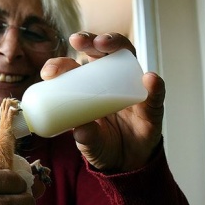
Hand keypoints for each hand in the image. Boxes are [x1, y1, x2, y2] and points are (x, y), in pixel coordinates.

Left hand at [41, 32, 164, 171]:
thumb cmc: (102, 144)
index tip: (49, 73)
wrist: (126, 164)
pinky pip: (155, 94)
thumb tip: (80, 130)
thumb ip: (85, 138)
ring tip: (105, 44)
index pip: (73, 67)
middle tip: (78, 41)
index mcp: (88, 87)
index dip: (60, 65)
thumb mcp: (88, 143)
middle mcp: (111, 81)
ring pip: (128, 59)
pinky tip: (149, 79)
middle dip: (90, 40)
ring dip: (117, 45)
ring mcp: (132, 89)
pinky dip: (154, 85)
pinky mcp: (151, 106)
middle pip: (101, 52)